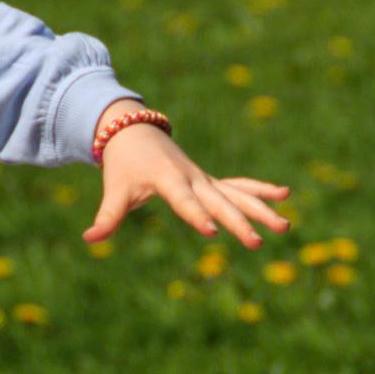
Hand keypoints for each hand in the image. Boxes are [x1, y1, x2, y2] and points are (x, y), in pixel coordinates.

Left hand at [81, 120, 291, 245]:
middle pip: (219, 202)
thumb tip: (89, 239)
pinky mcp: (210, 181)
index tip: (212, 233)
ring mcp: (205, 179)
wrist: (134, 129)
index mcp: (169, 179)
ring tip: (286, 226)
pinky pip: (239, 186)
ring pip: (237, 195)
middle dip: (238, 222)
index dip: (196, 215)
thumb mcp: (115, 189)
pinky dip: (260, 190)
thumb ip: (107, 216)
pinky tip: (285, 194)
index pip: (184, 201)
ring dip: (261, 210)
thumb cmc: (124, 163)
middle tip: (256, 244)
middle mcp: (192, 178)